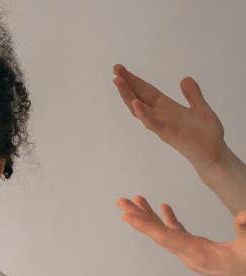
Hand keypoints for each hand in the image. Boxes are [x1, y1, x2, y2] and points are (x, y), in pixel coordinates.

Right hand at [112, 64, 226, 176]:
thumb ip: (192, 94)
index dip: (135, 80)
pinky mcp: (169, 135)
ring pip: (140, 109)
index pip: (146, 91)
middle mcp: (160, 116)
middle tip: (115, 69)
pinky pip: (153, 124)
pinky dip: (144, 114)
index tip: (122, 69)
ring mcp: (162, 125)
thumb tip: (185, 78)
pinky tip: (136, 103)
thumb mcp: (200, 108)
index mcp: (166, 108)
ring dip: (128, 95)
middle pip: (139, 97)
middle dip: (127, 84)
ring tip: (118, 81)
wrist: (213, 154)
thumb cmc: (205, 135)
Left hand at [117, 195, 245, 275]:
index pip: (165, 238)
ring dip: (150, 216)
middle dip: (139, 217)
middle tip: (121, 202)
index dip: (146, 226)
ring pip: (164, 233)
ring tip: (137, 200)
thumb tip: (241, 215)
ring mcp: (189, 253)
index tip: (127, 217)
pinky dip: (168, 221)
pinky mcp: (195, 250)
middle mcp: (188, 254)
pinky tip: (164, 208)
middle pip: (157, 234)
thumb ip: (245, 230)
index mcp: (197, 254)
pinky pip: (176, 234)